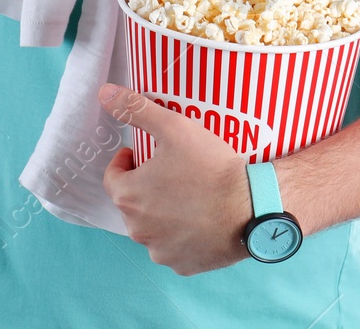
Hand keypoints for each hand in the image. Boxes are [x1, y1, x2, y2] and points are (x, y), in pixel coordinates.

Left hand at [99, 82, 252, 274]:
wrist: (254, 207)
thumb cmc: (212, 168)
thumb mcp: (174, 127)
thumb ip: (136, 108)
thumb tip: (105, 93)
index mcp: (129, 197)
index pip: (113, 177)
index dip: (127, 162)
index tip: (143, 154)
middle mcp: (138, 230)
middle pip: (132, 203)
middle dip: (144, 186)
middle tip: (171, 171)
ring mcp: (161, 251)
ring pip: (152, 227)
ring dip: (161, 212)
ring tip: (187, 193)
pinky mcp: (184, 265)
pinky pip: (174, 248)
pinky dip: (181, 235)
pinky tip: (199, 218)